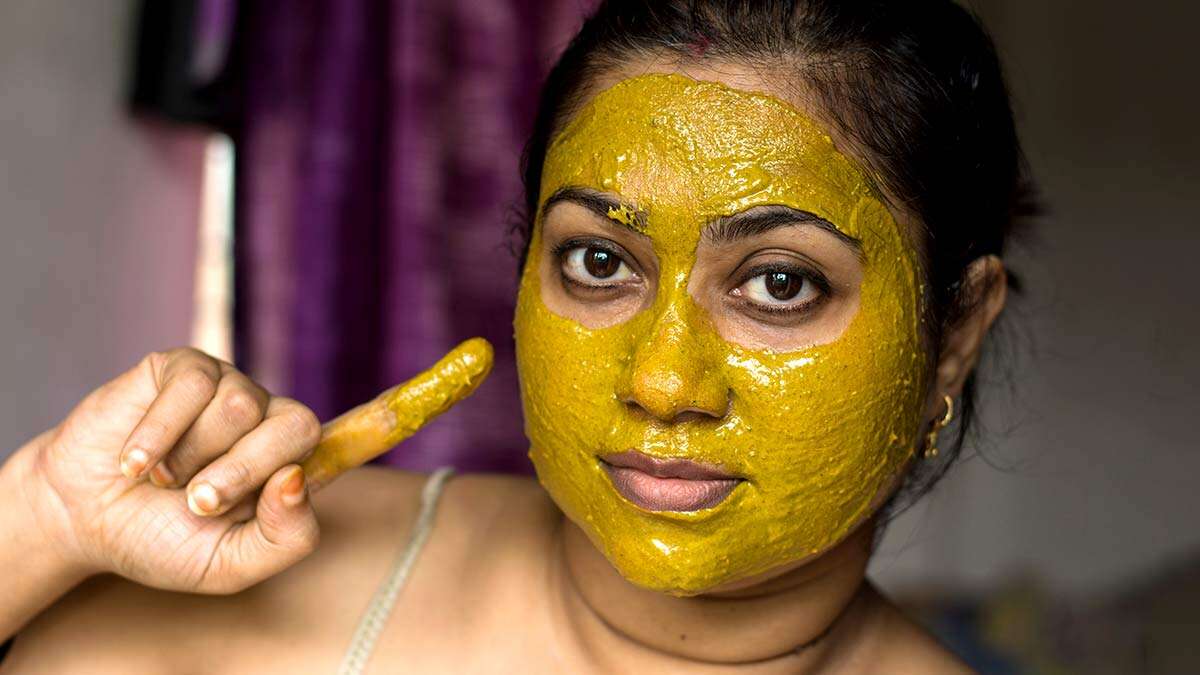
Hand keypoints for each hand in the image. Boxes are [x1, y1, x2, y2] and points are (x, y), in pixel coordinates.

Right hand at [15, 338, 490, 594]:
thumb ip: (282, 538)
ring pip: (243, 408)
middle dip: (240, 477)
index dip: (425, 394)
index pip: (369, 427)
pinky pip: (189, 393)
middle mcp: (273, 417)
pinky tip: (134, 459)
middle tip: (195, 502)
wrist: (85, 518)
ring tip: (163, 476)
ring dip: (193, 461)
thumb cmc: (164, 542)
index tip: (480, 357)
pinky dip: (153, 440)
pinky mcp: (185, 366)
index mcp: (298, 463)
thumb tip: (301, 480)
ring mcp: (232, 386)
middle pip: (298, 428)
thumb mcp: (232, 565)